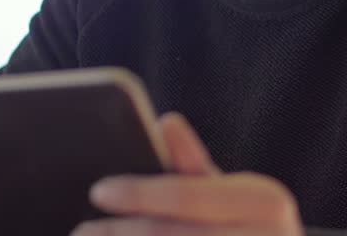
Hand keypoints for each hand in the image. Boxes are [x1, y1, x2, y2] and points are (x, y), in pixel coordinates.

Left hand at [71, 112, 303, 235]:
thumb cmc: (253, 229)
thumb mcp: (232, 193)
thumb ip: (194, 164)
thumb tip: (166, 121)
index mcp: (265, 202)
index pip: (185, 195)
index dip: (138, 193)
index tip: (98, 191)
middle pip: (171, 235)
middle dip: (119, 233)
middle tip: (81, 231)